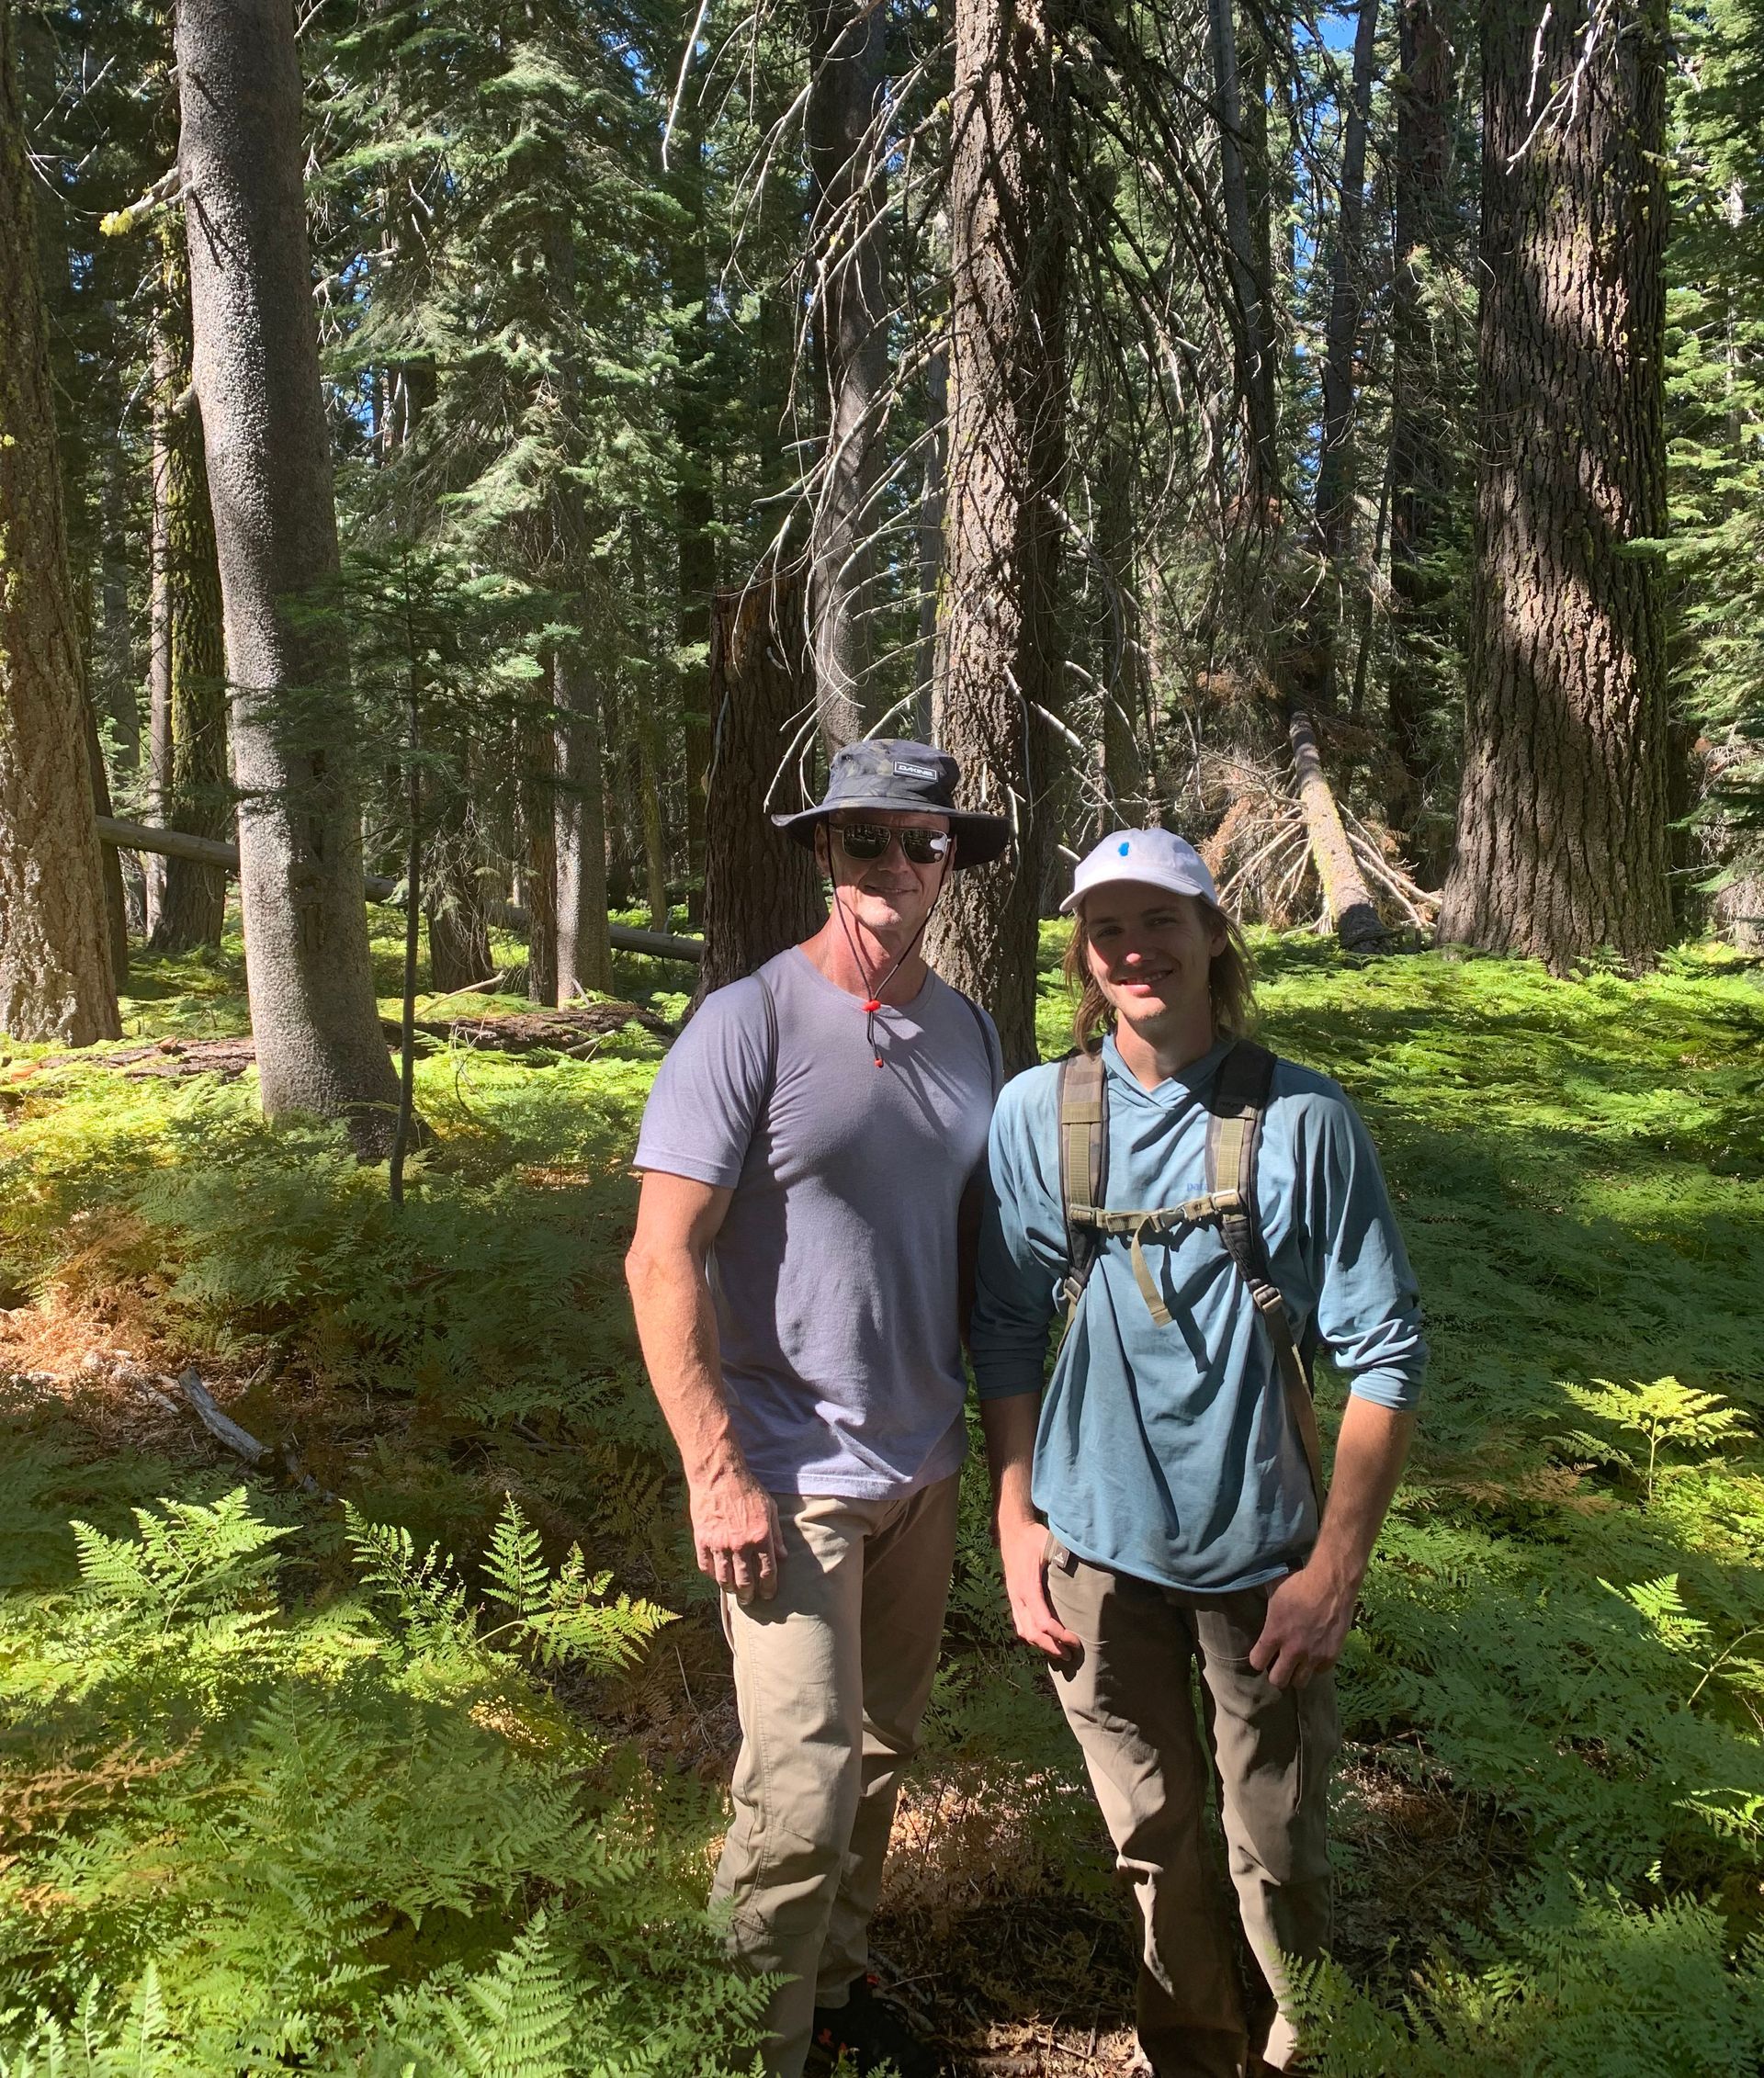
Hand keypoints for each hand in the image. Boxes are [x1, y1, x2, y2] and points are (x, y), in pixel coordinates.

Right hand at [689, 1460, 782, 1603]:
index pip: (767, 1572)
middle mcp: (740, 1544)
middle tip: (750, 1599)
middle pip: (745, 1581)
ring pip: (724, 1579)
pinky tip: (718, 1576)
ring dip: (731, 1589)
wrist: (719, 1475)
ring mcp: (719, 1544)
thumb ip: (776, 1535)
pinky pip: (706, 1567)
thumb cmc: (748, 1489)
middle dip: (749, 1595)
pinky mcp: (702, 1540)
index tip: (769, 1594)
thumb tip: (783, 1557)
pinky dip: (712, 1575)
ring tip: (735, 1592)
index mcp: (760, 1537)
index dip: (769, 1588)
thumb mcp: (770, 1508)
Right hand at [996, 1509, 1082, 1663]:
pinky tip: (1044, 1639)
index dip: (1059, 1636)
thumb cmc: (1034, 1537)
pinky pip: (1020, 1623)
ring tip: (1059, 1652)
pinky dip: (1032, 1636)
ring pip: (1024, 1631)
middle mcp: (1018, 1597)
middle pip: (1032, 1633)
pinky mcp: (1013, 1598)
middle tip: (1070, 1655)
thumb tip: (1086, 1568)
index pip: (1043, 1622)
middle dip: (1051, 1647)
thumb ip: (1064, 1557)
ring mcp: (1014, 1598)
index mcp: (1028, 1587)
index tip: (1076, 1641)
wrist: (1013, 1531)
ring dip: (1041, 1645)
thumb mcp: (1050, 1544)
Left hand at [1248, 1560, 1356, 1689]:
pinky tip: (1314, 1654)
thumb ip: (1266, 1609)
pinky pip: (1319, 1672)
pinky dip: (1316, 1666)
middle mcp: (1292, 1649)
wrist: (1331, 1582)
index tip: (1262, 1653)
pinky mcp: (1331, 1656)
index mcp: (1274, 1634)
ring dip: (1296, 1673)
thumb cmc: (1299, 1582)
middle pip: (1278, 1681)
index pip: (1256, 1663)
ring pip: (1300, 1682)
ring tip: (1297, 1663)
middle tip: (1279, 1663)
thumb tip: (1251, 1599)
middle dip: (1276, 1673)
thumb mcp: (1273, 1592)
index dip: (1258, 1659)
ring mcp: (1313, 1655)